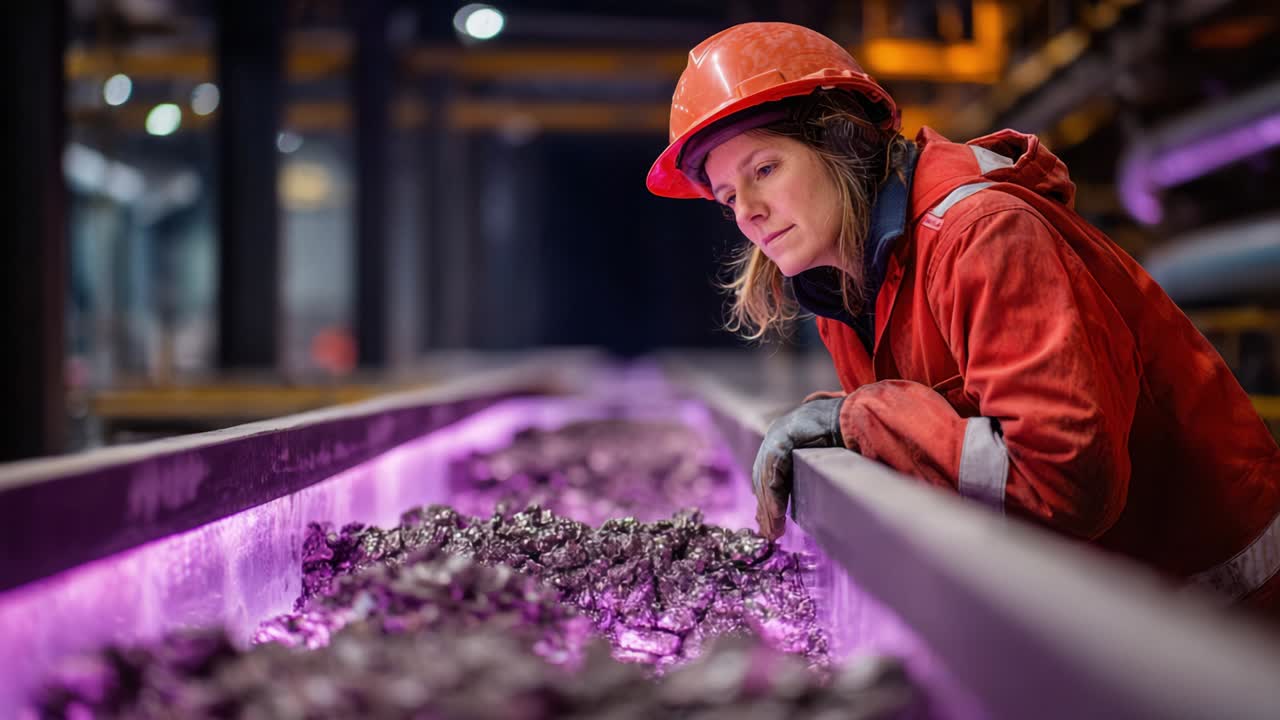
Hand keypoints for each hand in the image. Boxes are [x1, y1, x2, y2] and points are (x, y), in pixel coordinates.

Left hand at [751, 396, 845, 539]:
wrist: (857, 416)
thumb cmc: (848, 437)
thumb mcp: (822, 461)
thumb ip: (809, 476)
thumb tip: (807, 498)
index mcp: (784, 439)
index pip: (769, 475)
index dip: (768, 500)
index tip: (769, 523)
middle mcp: (777, 435)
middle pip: (764, 478)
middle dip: (766, 507)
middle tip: (770, 533)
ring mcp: (778, 433)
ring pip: (766, 477)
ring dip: (770, 506)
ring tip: (774, 529)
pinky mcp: (784, 436)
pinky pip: (774, 471)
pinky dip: (775, 494)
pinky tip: (778, 513)